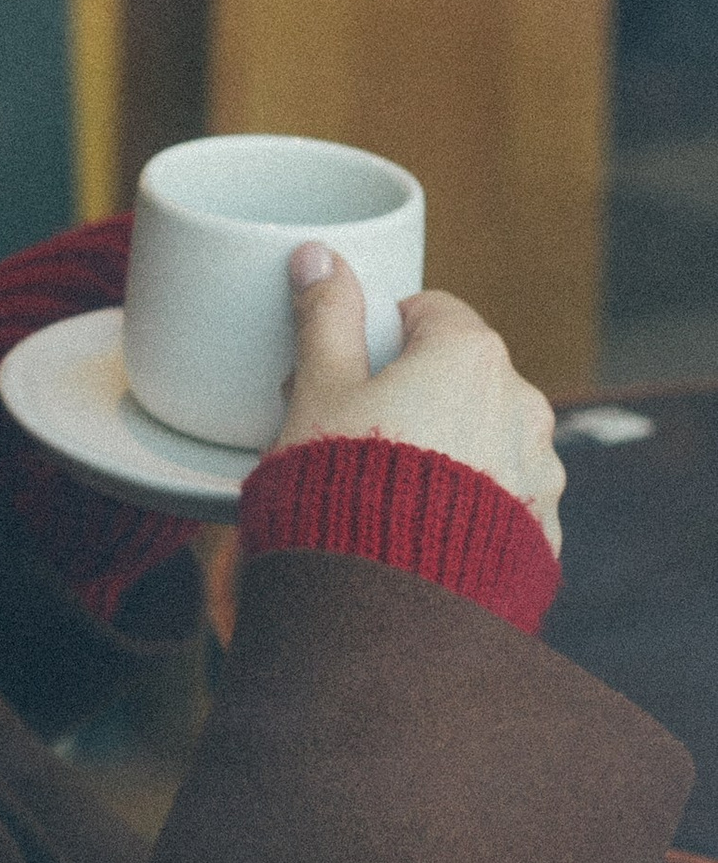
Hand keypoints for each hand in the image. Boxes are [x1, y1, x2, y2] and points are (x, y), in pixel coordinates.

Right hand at [271, 247, 566, 556]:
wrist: (387, 605)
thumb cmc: (345, 486)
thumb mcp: (319, 390)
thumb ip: (325, 316)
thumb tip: (319, 257)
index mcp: (470, 355)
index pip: (427, 311)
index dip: (379, 336)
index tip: (347, 372)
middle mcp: (523, 405)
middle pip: (459, 374)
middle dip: (413, 392)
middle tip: (354, 431)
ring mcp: (540, 472)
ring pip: (484, 435)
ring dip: (447, 446)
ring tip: (386, 489)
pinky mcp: (544, 532)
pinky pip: (503, 497)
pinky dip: (470, 503)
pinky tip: (420, 529)